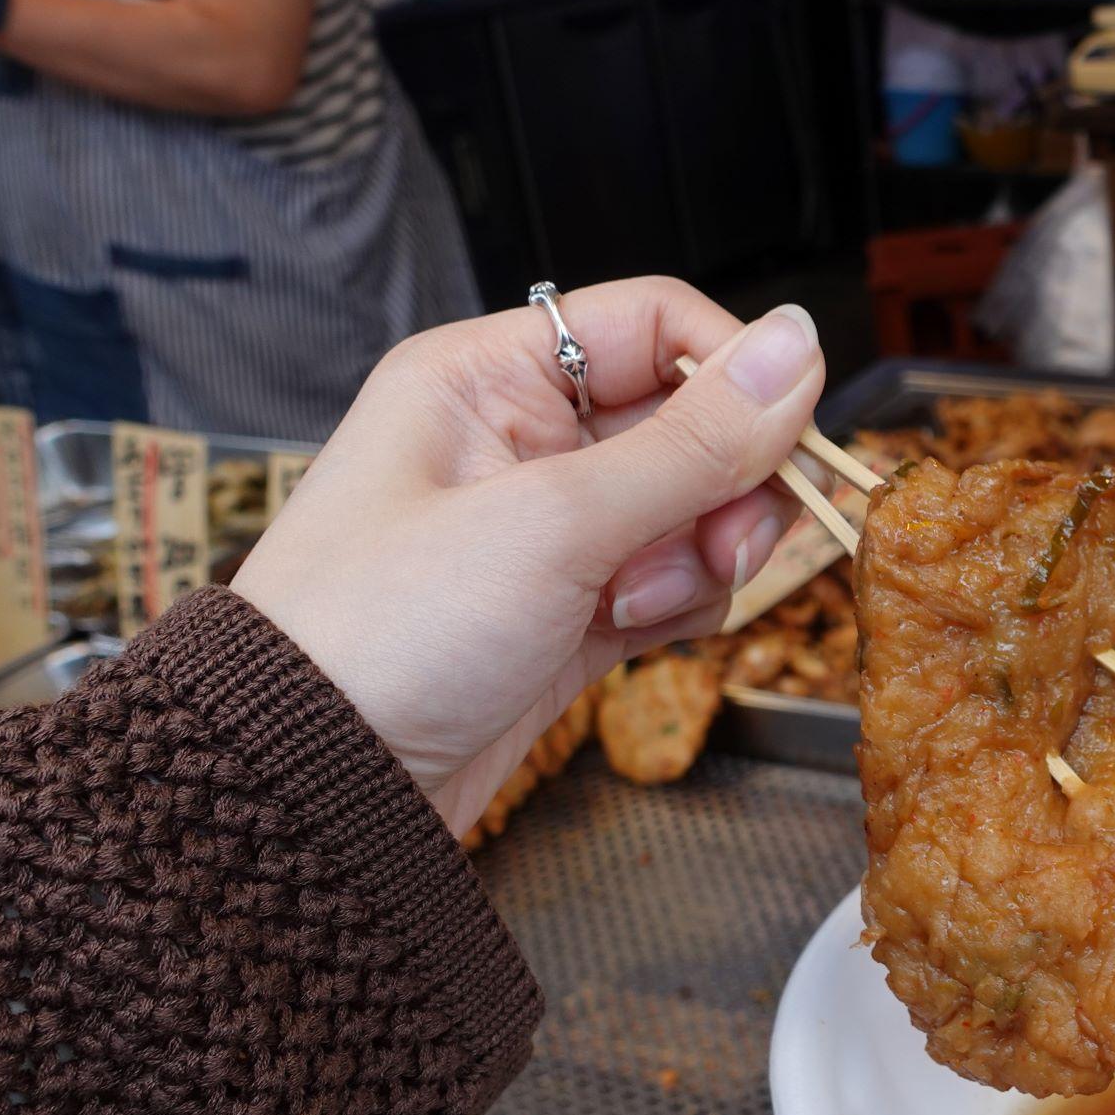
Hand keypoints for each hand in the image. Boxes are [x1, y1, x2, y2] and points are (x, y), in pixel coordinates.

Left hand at [231, 277, 824, 830]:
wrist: (316, 789)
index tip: (784, 442)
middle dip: (723, 488)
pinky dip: (681, 608)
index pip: (658, 325)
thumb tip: (797, 345)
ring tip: (633, 604)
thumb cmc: (382, 635)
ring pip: (696, 509)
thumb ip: (694, 440)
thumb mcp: (554, 521)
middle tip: (719, 543)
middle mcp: (522, 439)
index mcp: (489, 376)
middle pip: (692, 422)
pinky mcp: (571, 608)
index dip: (733, 376)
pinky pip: (675, 581)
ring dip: (700, 558)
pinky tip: (632, 635)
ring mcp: (550, 529)